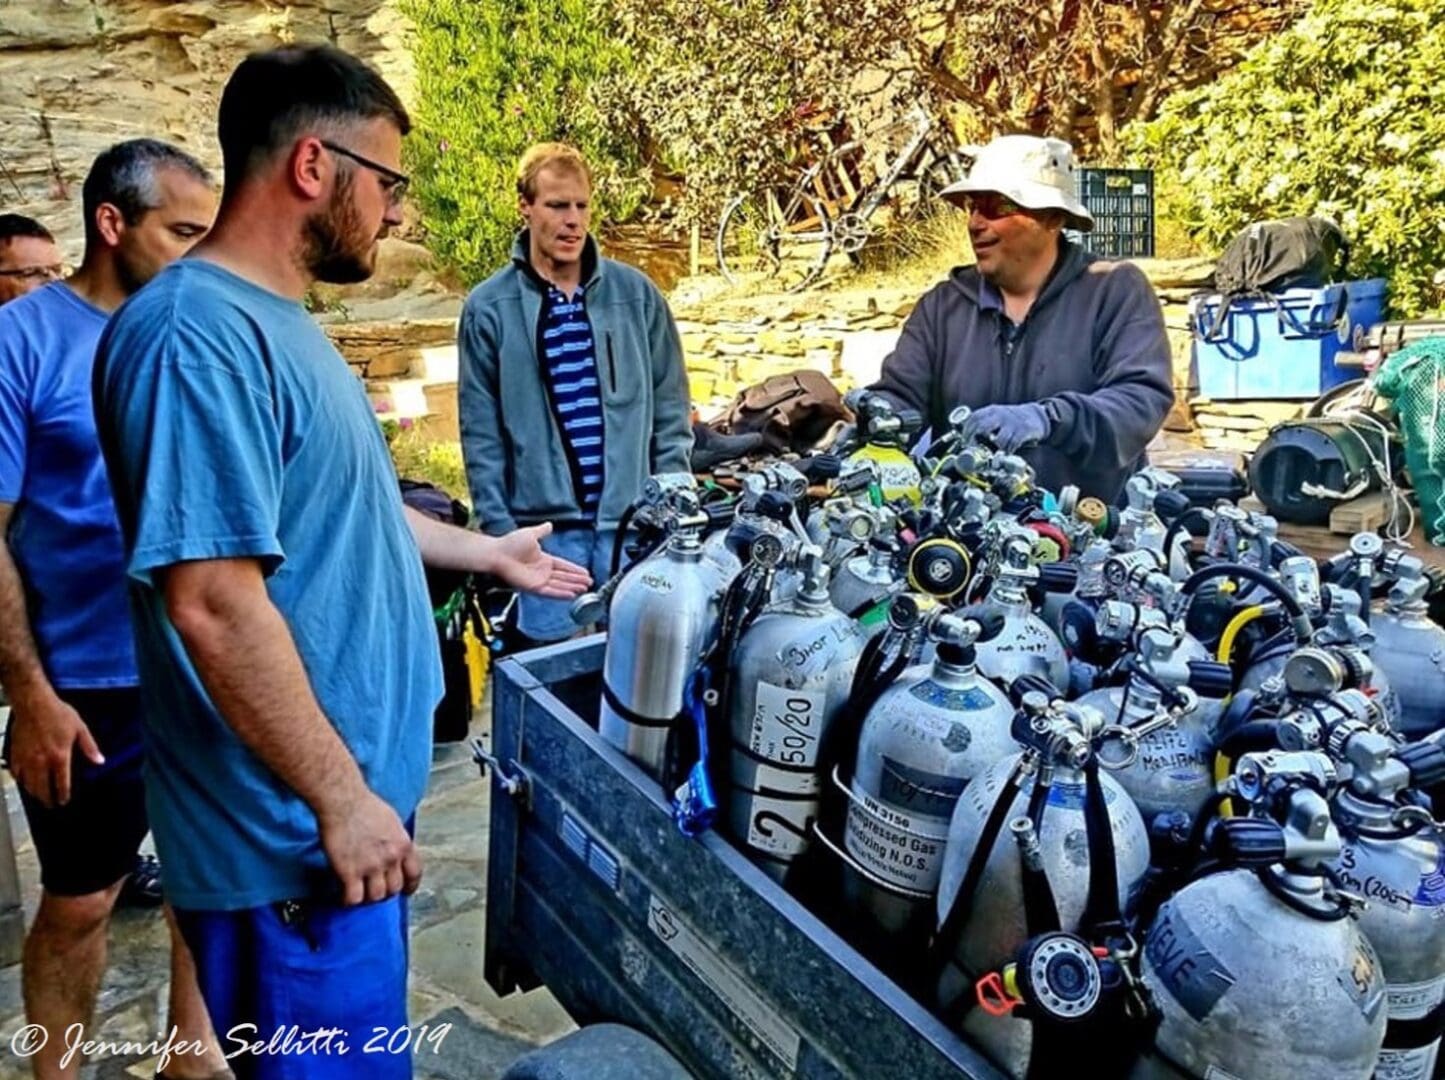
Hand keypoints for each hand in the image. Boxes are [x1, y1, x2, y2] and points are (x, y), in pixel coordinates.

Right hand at [6, 688, 104, 807]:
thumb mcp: (80, 728)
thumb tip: (100, 761)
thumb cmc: (58, 713)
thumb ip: (90, 747)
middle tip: (50, 804)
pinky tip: (24, 782)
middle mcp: (42, 762)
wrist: (33, 703)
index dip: (62, 795)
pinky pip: (16, 773)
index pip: (61, 783)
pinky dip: (21, 781)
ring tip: (38, 796)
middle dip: (47, 799)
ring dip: (34, 793)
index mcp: (60, 757)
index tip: (63, 801)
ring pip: (28, 784)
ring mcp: (26, 759)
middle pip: (42, 788)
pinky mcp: (15, 754)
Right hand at [317, 787, 421, 904]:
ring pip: (376, 896)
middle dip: (385, 891)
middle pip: (394, 888)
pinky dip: (349, 900)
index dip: (410, 885)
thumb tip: (395, 850)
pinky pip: (354, 898)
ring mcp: (371, 867)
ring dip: (367, 897)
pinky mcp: (349, 872)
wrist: (343, 801)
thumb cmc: (364, 805)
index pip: (414, 873)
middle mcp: (391, 858)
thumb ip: (396, 839)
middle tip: (374, 888)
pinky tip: (343, 895)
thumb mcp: (392, 821)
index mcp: (403, 845)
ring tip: (358, 892)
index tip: (405, 890)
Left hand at [489, 523, 591, 598]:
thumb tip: (549, 524)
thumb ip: (542, 531)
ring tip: (584, 589)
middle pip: (564, 577)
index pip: (563, 565)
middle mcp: (542, 571)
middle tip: (590, 583)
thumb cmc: (510, 544)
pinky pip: (550, 592)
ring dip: (572, 587)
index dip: (575, 569)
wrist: (497, 553)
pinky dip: (561, 593)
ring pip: (560, 585)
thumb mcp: (530, 533)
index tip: (586, 572)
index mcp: (543, 559)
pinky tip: (571, 595)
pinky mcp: (533, 587)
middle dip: (577, 580)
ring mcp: (538, 580)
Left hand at [969, 403, 1050, 452]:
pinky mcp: (1023, 430)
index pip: (974, 418)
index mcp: (991, 410)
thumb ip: (983, 425)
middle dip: (975, 440)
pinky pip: (1012, 444)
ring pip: (998, 438)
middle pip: (982, 426)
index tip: (965, 441)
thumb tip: (966, 440)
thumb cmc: (1011, 420)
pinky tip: (1006, 453)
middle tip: (975, 449)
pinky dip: (1007, 451)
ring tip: (993, 453)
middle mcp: (1000, 415)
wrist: (1036, 415)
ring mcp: (1012, 423)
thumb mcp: (996, 417)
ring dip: (994, 449)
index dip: (967, 431)